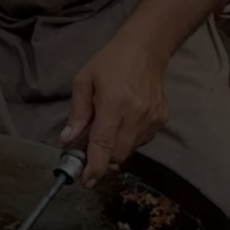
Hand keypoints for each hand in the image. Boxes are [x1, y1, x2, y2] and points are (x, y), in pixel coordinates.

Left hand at [63, 36, 168, 186]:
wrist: (146, 48)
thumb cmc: (111, 61)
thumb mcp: (84, 80)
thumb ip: (77, 113)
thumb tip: (67, 139)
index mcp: (114, 105)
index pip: (104, 145)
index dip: (94, 167)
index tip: (86, 181)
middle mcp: (136, 115)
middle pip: (118, 154)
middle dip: (102, 158)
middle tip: (88, 150)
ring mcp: (152, 118)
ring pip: (130, 149)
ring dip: (115, 148)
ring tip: (107, 127)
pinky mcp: (161, 119)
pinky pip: (142, 140)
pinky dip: (129, 139)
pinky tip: (123, 122)